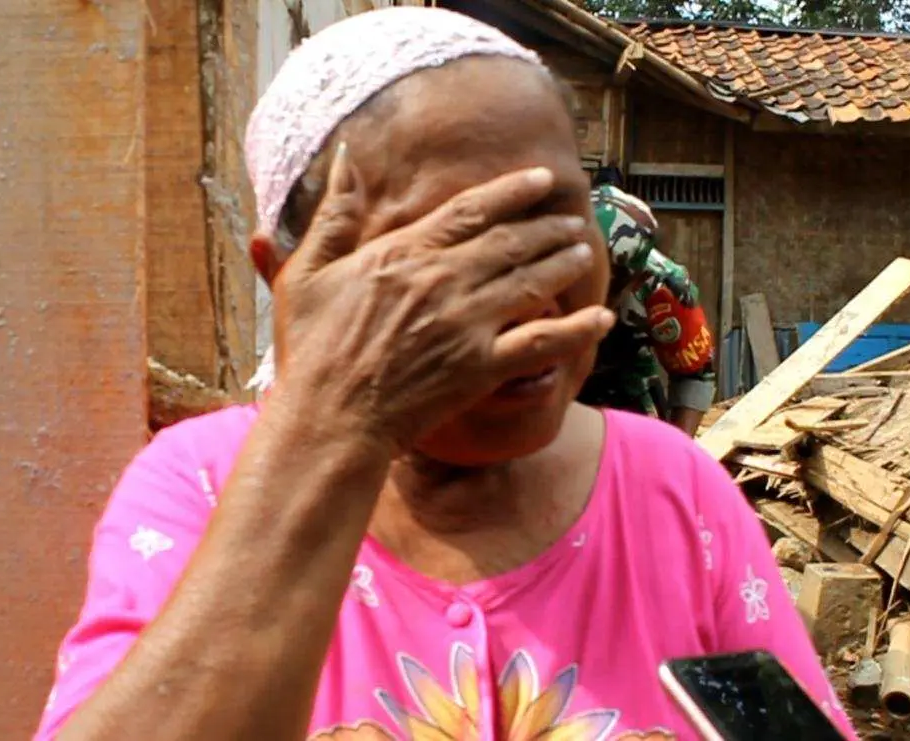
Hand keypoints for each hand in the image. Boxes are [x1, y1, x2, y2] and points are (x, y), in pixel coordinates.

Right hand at [269, 142, 614, 452]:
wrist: (330, 419)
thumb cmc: (313, 350)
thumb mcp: (307, 272)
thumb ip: (334, 213)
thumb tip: (343, 156)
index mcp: (404, 253)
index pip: (471, 210)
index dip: (513, 191)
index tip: (542, 179)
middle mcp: (443, 281)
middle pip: (511, 241)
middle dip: (548, 226)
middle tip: (574, 218)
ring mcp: (466, 324)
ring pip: (532, 281)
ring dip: (564, 263)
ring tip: (584, 249)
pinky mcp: (482, 367)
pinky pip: (541, 342)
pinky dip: (577, 329)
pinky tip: (603, 318)